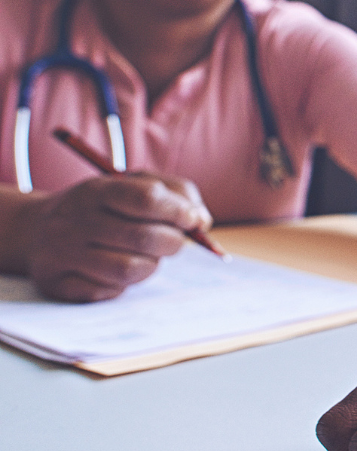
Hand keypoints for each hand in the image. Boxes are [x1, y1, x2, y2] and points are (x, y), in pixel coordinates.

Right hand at [19, 173, 213, 300]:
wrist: (35, 229)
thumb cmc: (101, 207)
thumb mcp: (133, 185)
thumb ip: (176, 194)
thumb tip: (202, 221)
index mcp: (95, 190)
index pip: (147, 199)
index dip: (180, 211)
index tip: (193, 220)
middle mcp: (73, 221)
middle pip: (144, 238)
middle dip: (173, 243)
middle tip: (173, 241)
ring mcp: (61, 254)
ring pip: (129, 269)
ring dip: (151, 266)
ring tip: (145, 256)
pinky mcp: (57, 284)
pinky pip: (108, 291)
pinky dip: (122, 284)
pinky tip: (114, 270)